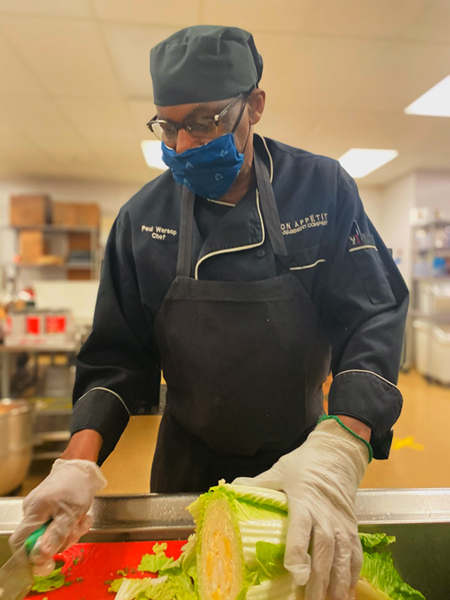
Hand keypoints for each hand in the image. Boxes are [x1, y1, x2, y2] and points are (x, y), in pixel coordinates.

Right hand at [9, 459, 105, 573]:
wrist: (82, 467)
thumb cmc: (76, 486)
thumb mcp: (71, 514)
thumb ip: (56, 536)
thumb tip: (40, 556)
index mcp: (33, 512)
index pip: (19, 542)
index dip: (31, 554)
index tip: (50, 557)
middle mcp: (32, 511)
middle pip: (39, 540)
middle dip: (61, 540)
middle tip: (77, 531)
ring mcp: (40, 509)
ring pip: (52, 533)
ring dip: (70, 531)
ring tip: (83, 520)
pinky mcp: (49, 508)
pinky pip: (56, 524)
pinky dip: (70, 524)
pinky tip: (81, 516)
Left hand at [233, 418, 369, 599]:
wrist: (338, 453)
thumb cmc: (305, 463)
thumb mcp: (279, 470)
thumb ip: (257, 483)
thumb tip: (230, 487)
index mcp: (304, 502)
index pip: (301, 531)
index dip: (298, 553)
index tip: (295, 573)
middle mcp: (325, 516)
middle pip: (323, 552)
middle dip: (318, 581)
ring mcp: (341, 524)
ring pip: (342, 557)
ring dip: (337, 583)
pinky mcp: (352, 527)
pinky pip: (355, 554)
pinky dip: (353, 576)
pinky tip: (347, 593)